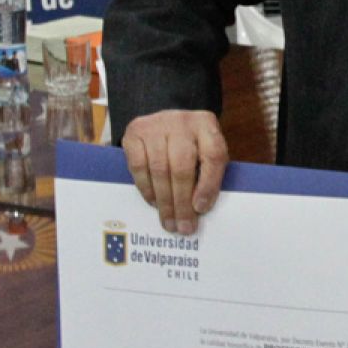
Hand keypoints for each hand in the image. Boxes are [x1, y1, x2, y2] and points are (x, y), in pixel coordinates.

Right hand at [122, 109, 226, 234]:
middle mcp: (182, 121)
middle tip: (184, 227)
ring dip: (164, 202)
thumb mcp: (206, 150)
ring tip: (169, 222)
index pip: (213, 155)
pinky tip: (154, 203)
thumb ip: (209, 173)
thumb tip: (199, 209)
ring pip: (160, 170)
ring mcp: (156, 125)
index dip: (208, 184)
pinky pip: (139, 166)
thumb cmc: (191, 144)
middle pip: (182, 167)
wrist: (165, 121)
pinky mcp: (134, 132)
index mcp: (206, 124)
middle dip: (182, 202)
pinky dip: (147, 188)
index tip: (201, 209)